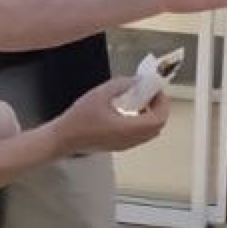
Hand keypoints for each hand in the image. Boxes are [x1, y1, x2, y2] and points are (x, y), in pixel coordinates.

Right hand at [52, 76, 169, 153]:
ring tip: (141, 99)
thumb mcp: (100, 94)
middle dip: (159, 108)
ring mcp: (126, 145)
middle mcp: (131, 139)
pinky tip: (130, 110)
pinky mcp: (119, 146)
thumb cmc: (79, 117)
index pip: (158, 119)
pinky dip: (142, 122)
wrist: (63, 139)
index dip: (162, 103)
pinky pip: (140, 135)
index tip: (156, 89)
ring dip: (151, 115)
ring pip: (149, 132)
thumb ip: (121, 85)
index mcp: (129, 128)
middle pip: (157, 127)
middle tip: (151, 93)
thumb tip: (137, 81)